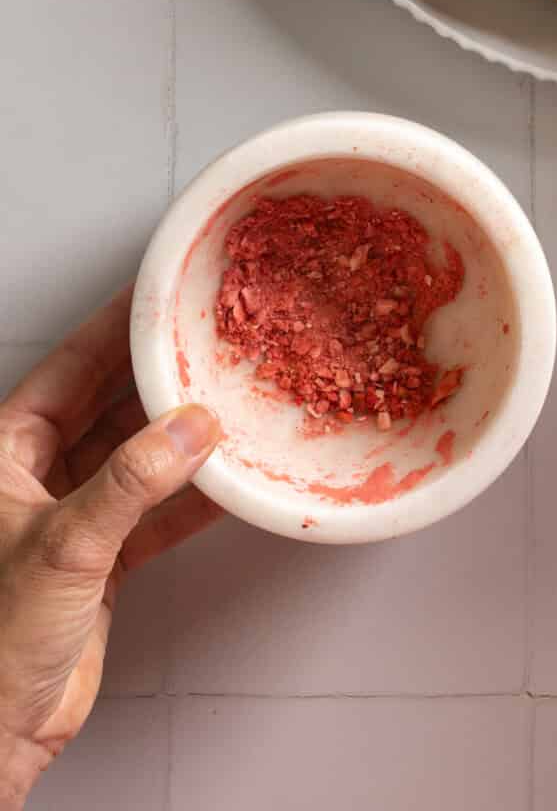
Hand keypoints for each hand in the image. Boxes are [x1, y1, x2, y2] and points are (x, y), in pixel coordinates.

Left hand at [0, 289, 221, 807]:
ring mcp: (72, 517)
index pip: (69, 368)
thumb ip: (132, 483)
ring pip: (138, 455)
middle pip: (109, 404)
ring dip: (183, 436)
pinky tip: (228, 479)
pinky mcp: (101, 561)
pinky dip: (194, 496)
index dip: (115, 330)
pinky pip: (157, 510)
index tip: (158, 298)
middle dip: (159, 377)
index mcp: (5, 454)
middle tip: (208, 343)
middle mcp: (36, 477)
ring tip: (231, 402)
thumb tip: (190, 429)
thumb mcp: (63, 545)